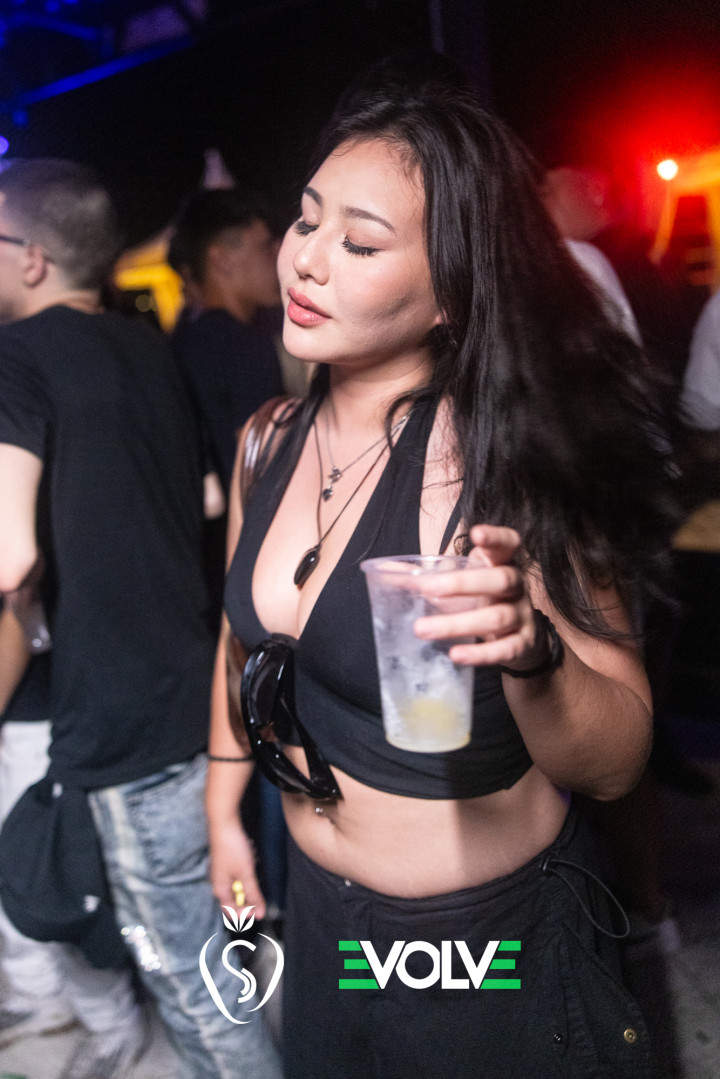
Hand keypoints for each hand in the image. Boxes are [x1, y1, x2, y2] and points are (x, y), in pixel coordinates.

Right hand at [209, 817, 266, 918]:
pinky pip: (241, 873)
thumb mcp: (246, 873)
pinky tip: (249, 855)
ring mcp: (223, 873)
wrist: (224, 822)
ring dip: (249, 878)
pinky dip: (248, 868)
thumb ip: (253, 894)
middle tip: (256, 881)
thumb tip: (260, 914)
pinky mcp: (228, 863)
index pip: (232, 912)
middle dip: (249, 892)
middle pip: (237, 899)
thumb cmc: (232, 848)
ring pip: (240, 885)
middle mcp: (219, 883)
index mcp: (220, 889)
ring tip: (251, 862)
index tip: (260, 908)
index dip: (247, 913)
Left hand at [414, 524, 549, 669]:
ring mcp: (523, 615)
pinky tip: (455, 654)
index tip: (476, 533)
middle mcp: (517, 586)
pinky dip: (479, 653)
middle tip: (427, 590)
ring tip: (422, 629)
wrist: (521, 637)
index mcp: (502, 563)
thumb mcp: (460, 583)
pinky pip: (504, 649)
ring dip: (458, 623)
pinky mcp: (523, 643)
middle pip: (500, 579)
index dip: (496, 537)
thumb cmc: (482, 600)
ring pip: (496, 617)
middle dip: (462, 584)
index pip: (508, 543)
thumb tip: (382, 570)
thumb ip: (426, 576)